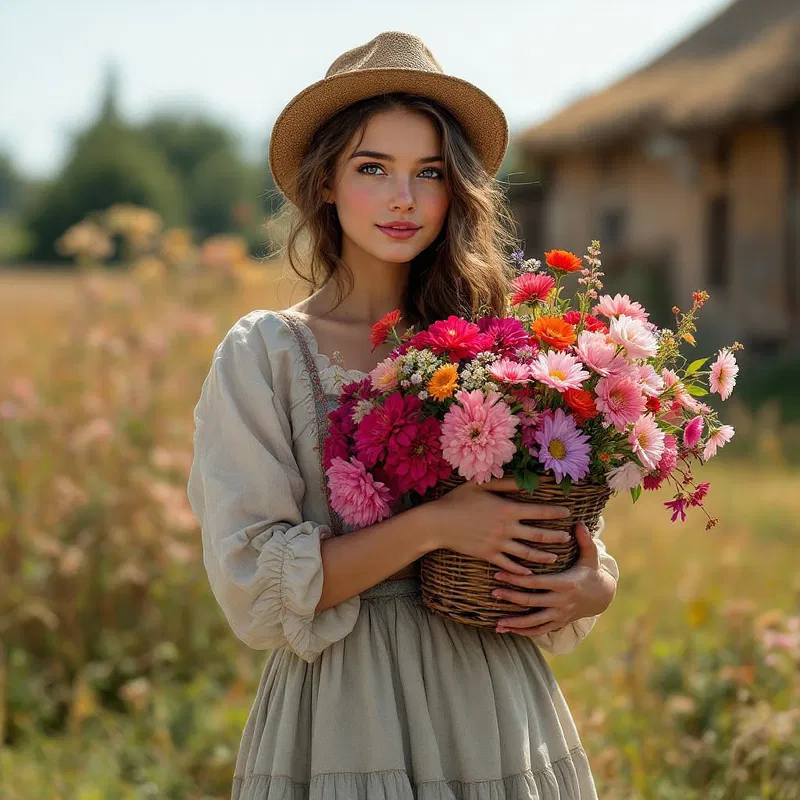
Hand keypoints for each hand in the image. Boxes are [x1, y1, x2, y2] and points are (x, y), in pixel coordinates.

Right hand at [419, 474, 572, 575]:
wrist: (438, 522)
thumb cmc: (458, 499)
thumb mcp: (481, 485)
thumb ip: (506, 482)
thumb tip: (526, 480)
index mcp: (507, 509)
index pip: (538, 511)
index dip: (555, 512)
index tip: (567, 513)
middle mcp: (506, 528)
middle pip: (538, 534)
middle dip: (555, 537)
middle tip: (567, 538)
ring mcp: (498, 543)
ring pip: (527, 553)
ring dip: (544, 556)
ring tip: (555, 557)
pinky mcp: (488, 555)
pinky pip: (509, 565)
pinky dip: (521, 570)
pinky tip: (530, 573)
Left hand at [492, 520, 616, 635]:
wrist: (602, 596)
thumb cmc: (591, 571)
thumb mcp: (591, 556)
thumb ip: (584, 540)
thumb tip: (578, 522)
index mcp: (565, 583)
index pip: (536, 582)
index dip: (517, 579)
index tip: (499, 574)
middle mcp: (561, 601)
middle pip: (531, 601)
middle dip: (511, 597)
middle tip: (493, 592)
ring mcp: (560, 615)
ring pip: (534, 622)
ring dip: (515, 623)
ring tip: (497, 624)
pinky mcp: (559, 623)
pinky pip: (540, 630)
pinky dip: (524, 632)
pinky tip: (509, 630)